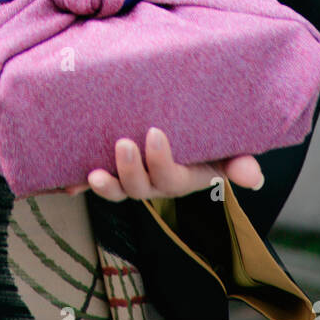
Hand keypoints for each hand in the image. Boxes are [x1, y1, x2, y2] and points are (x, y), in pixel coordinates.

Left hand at [61, 127, 264, 201]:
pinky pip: (95, 181)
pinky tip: (67, 182)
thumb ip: (239, 161)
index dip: (160, 161)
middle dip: (130, 170)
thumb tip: (252, 176)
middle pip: (139, 188)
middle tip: (123, 144)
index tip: (153, 132)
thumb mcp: (225, 148)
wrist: (185, 129)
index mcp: (180, 177)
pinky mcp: (111, 170)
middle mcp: (153, 182)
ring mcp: (130, 178)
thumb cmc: (206, 138)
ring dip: (105, 185)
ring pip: (117, 190)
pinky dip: (80, 184)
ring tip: (95, 173)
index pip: (170, 178)